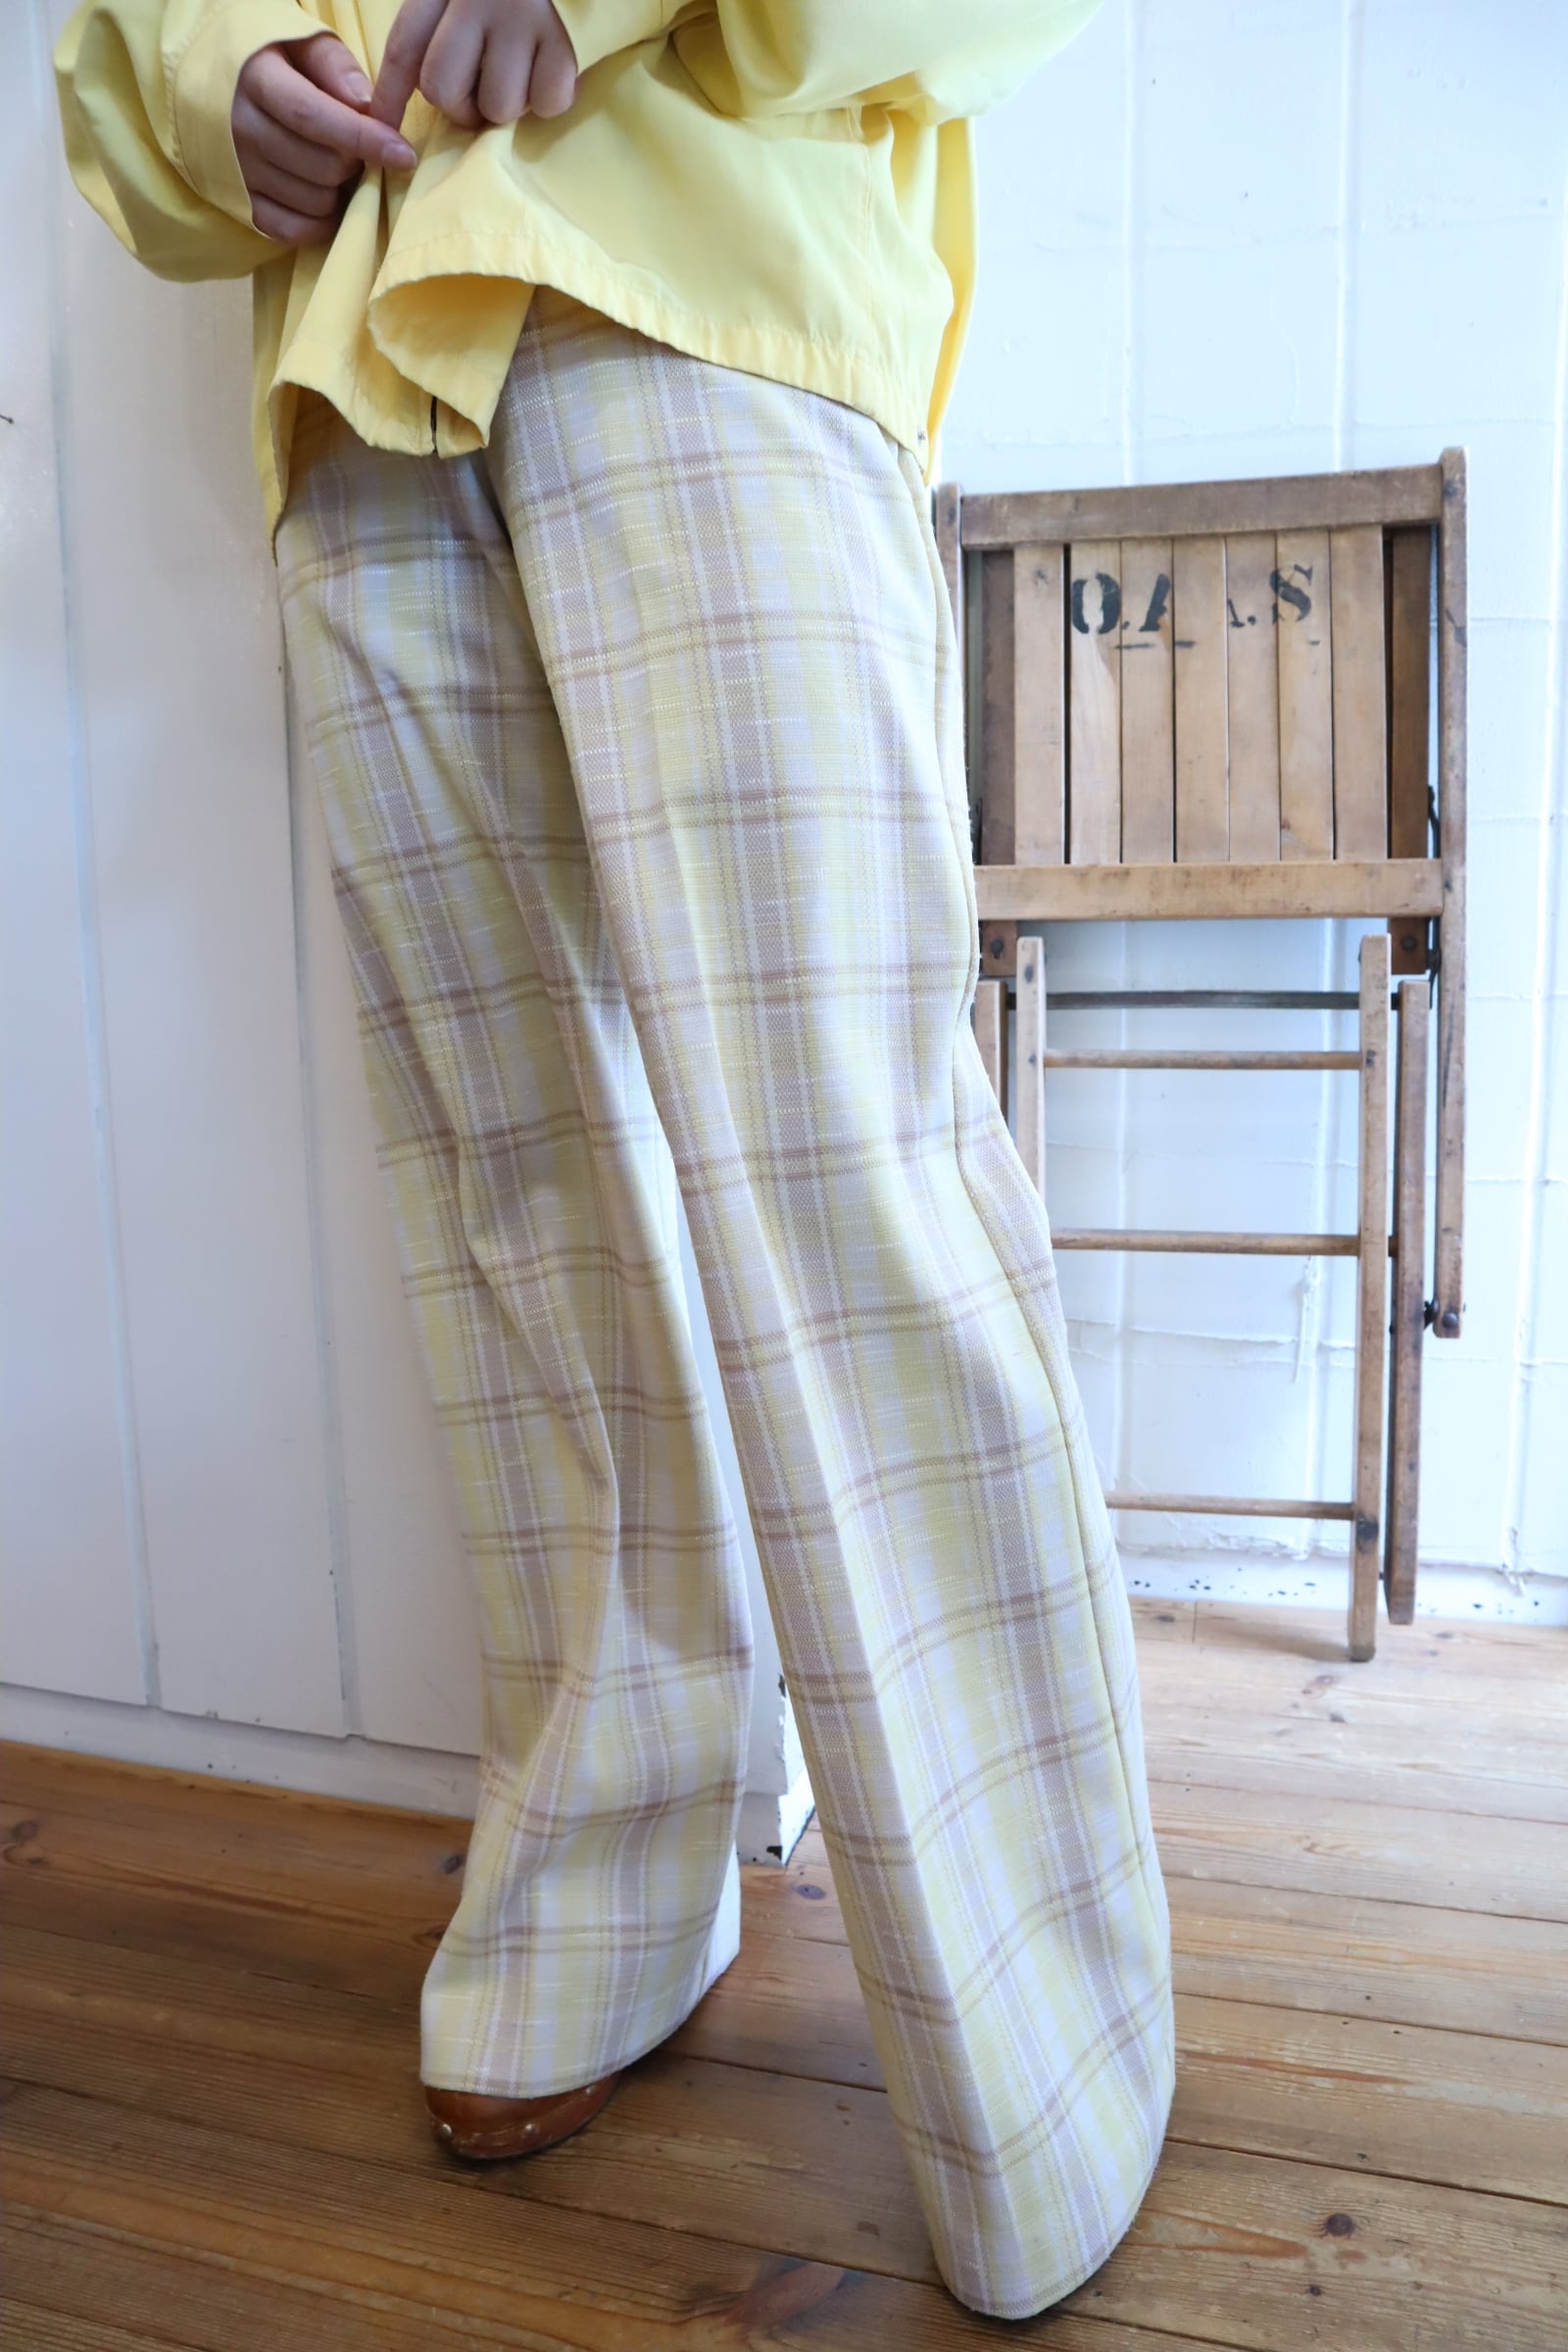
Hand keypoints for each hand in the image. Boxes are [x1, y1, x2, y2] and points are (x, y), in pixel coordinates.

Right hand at [232, 33, 418, 246]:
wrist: (214, 81)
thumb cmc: (273, 59)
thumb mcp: (301, 42)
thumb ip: (334, 66)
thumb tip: (366, 104)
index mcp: (253, 78)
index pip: (312, 116)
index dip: (362, 139)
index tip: (403, 154)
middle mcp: (239, 128)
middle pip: (321, 165)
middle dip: (354, 162)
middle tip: (353, 148)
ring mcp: (236, 171)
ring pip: (314, 201)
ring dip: (339, 191)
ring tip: (333, 166)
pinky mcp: (239, 204)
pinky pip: (291, 230)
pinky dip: (320, 221)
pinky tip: (326, 199)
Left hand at [369, 0, 577, 135]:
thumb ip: (442, 24)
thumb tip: (419, 87)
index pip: (404, 48)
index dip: (389, 95)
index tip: (380, 127)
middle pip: (441, 90)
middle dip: (462, 109)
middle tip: (484, 97)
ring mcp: (521, 18)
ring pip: (497, 106)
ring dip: (513, 104)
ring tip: (527, 73)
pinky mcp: (564, 40)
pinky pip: (547, 103)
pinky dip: (553, 98)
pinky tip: (556, 68)